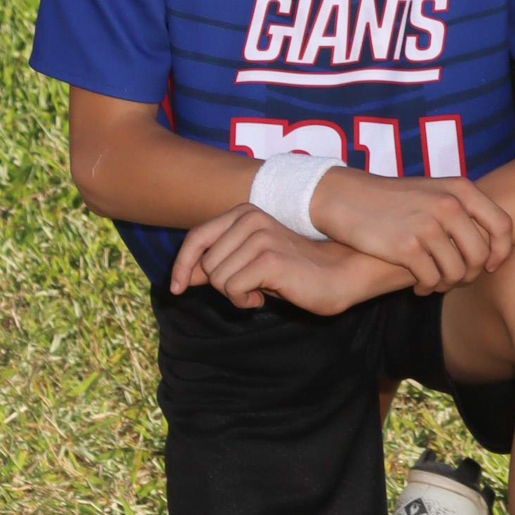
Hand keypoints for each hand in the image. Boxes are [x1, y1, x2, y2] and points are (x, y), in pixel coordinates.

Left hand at [171, 206, 383, 313]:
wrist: (338, 275)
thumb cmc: (292, 271)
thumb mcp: (249, 264)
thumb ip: (218, 264)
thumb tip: (183, 277)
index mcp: (244, 213)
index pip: (196, 237)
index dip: (182, 265)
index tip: (177, 289)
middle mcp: (251, 218)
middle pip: (206, 265)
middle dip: (221, 285)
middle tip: (249, 287)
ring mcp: (261, 236)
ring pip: (218, 279)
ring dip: (235, 294)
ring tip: (261, 289)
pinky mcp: (270, 258)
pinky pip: (233, 289)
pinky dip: (244, 301)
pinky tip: (264, 296)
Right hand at [307, 169, 511, 288]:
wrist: (348, 199)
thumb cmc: (396, 200)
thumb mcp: (435, 192)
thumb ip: (464, 211)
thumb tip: (494, 246)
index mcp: (461, 189)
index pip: (502, 225)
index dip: (502, 251)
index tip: (490, 265)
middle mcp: (449, 205)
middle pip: (480, 255)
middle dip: (471, 274)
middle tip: (455, 280)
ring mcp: (428, 225)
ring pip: (457, 271)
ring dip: (447, 284)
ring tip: (435, 283)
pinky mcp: (407, 247)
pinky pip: (432, 280)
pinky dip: (427, 288)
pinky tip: (418, 286)